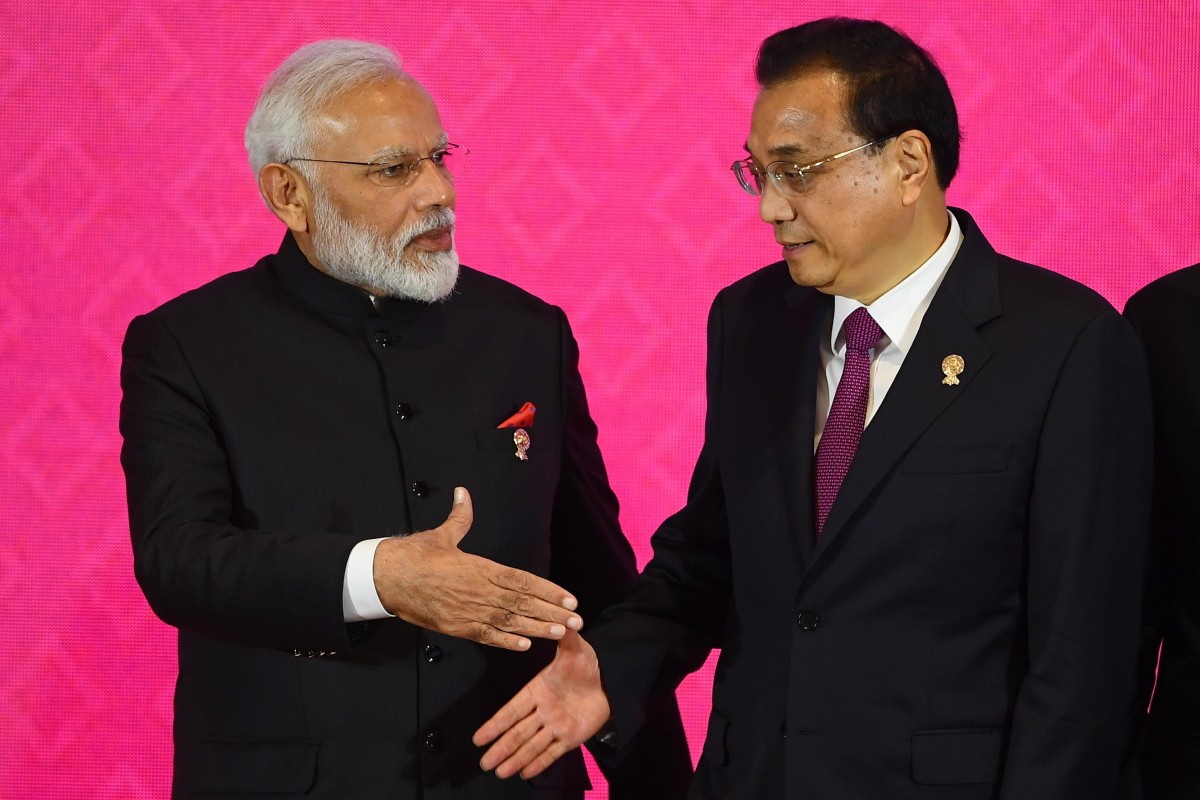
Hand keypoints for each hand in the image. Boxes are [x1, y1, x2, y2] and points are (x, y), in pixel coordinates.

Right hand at [373, 487, 581, 650]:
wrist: (386, 576)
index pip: (523, 580)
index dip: (548, 590)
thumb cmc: (415, 555)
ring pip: (510, 621)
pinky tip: (526, 645)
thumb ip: (460, 517)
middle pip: (522, 602)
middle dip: (552, 612)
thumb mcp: (442, 534)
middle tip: (577, 619)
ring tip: (561, 633)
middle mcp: (479, 589)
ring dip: (537, 628)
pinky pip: (486, 635)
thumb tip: (463, 494)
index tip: (569, 597)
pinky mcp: (455, 626)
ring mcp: (468, 610)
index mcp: (480, 566)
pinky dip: (507, 641)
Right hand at [473, 630, 610, 778]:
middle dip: (500, 748)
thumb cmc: (587, 663)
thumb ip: (565, 636)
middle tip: (484, 763)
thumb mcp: (574, 648)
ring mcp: (556, 725)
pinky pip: (553, 752)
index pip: (512, 710)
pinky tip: (525, 772)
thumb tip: (562, 619)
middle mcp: (543, 711)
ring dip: (515, 759)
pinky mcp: (571, 737)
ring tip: (499, 771)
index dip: (495, 725)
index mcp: (538, 691)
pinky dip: (539, 763)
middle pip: (518, 733)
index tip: (479, 737)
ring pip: (532, 745)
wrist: (608, 679)